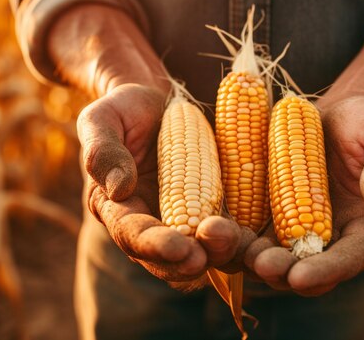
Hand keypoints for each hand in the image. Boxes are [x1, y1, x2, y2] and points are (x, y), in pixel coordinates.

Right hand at [77, 84, 249, 281]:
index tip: (179, 248)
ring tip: (236, 243)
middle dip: (189, 260)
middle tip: (207, 255)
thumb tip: (120, 189)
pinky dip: (247, 241)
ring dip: (222, 255)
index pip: (132, 235)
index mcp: (118, 209)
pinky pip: (233, 234)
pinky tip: (261, 239)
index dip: (154, 246)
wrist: (161, 103)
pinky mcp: (217, 212)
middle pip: (170, 257)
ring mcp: (188, 221)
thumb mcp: (102, 119)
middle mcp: (153, 224)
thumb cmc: (125, 109)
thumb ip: (103, 152)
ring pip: (205, 252)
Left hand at [245, 96, 363, 294]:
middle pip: (303, 269)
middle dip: (281, 272)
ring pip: (267, 257)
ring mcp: (292, 230)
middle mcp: (326, 239)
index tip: (302, 277)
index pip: (349, 259)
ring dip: (245, 257)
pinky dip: (228, 235)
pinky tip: (209, 225)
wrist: (333, 115)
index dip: (326, 272)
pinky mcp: (264, 215)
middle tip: (262, 263)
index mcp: (363, 229)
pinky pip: (245, 233)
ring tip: (228, 244)